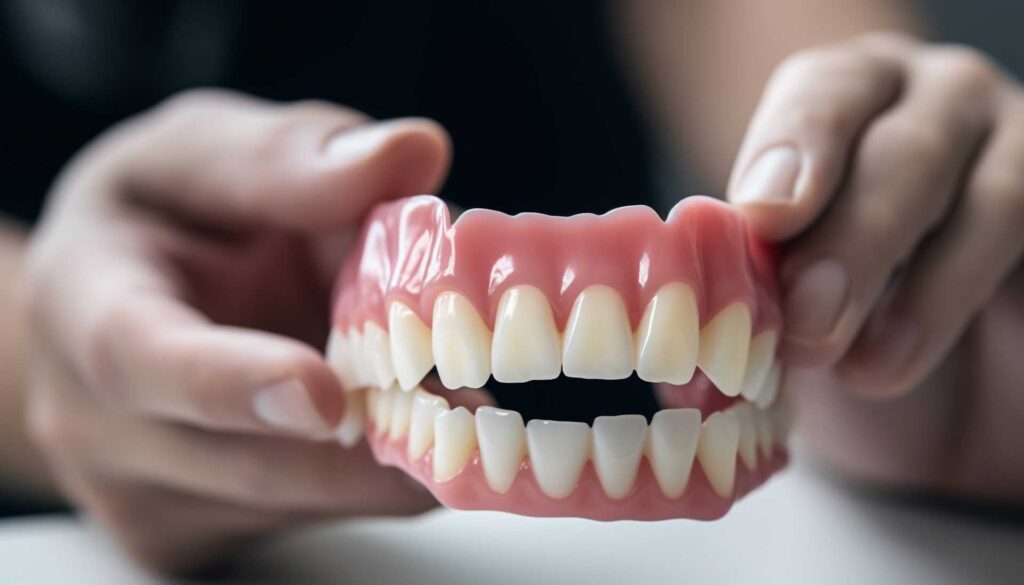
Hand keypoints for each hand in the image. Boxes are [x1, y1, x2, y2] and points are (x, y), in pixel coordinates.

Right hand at [22, 90, 448, 573]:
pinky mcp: (190, 535)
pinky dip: (368, 478)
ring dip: (385, 458)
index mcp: (84, 302)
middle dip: (369, 438)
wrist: (110, 310)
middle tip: (469, 404)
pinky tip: (398, 424)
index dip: (232, 381)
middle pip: (242, 461)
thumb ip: (294, 158)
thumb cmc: (160, 220)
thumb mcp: (205, 155)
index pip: (139, 359)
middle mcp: (96, 421)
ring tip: (450, 401)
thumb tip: (415, 154)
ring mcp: (143, 494)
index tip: (326, 394)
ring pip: (294, 503)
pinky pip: (302, 520)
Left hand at [728, 34, 1023, 499]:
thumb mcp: (780, 270)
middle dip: (854, 241)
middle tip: (807, 322)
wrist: (932, 344)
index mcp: (849, 95)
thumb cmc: (833, 292)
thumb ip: (756, 266)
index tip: (765, 218)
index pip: (825, 96)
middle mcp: (936, 102)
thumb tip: (707, 303)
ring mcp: (1011, 150)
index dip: (797, 150)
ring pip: (993, 201)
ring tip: (862, 369)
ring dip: (925, 292)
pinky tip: (909, 358)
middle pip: (907, 153)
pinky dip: (973, 302)